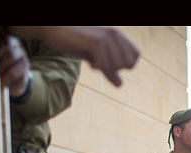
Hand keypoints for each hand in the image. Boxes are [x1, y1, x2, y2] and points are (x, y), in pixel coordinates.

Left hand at [0, 36, 30, 97]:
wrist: (1, 78)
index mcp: (9, 42)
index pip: (5, 42)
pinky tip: (0, 85)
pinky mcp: (25, 76)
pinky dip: (7, 83)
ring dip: (2, 75)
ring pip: (14, 69)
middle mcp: (19, 51)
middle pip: (11, 55)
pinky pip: (18, 80)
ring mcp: (24, 64)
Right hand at [12, 26, 139, 86]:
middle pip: (128, 65)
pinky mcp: (95, 42)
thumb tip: (121, 84)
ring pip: (117, 66)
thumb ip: (109, 69)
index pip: (135, 58)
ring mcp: (106, 37)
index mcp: (118, 35)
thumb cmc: (76, 43)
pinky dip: (97, 68)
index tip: (108, 63)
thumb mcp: (95, 58)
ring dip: (104, 68)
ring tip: (92, 59)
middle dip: (114, 69)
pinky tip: (89, 62)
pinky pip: (104, 65)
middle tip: (98, 62)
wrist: (55, 30)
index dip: (123, 66)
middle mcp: (115, 34)